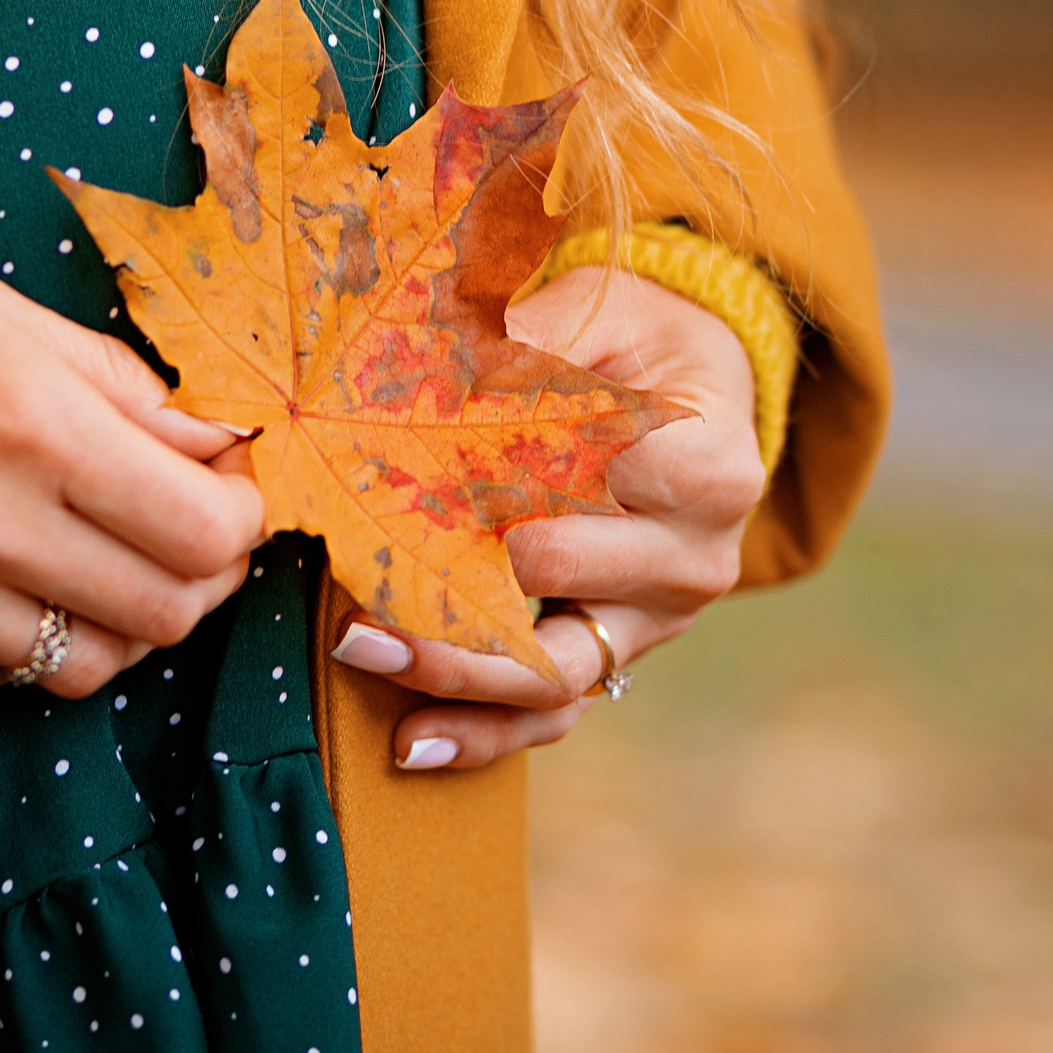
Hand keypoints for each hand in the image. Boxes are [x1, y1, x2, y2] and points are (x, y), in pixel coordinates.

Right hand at [0, 198, 267, 707]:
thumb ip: (119, 388)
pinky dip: (6, 649)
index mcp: (31, 422)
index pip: (206, 535)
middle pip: (160, 618)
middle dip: (191, 583)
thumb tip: (213, 445)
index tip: (227, 498)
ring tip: (82, 565)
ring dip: (103, 624)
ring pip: (74, 670)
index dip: (240, 524)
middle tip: (175, 539)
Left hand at [325, 264, 766, 768]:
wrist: (702, 395)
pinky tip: (407, 742)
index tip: (397, 469)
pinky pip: (553, 713)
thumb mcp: (593, 310)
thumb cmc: (636, 341)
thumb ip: (519, 335)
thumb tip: (414, 362)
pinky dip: (482, 733)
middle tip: (345, 553)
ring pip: (552, 670)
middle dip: (446, 560)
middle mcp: (698, 555)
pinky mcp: (622, 657)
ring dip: (450, 668)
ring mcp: (661, 620)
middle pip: (554, 572)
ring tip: (359, 648)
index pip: (581, 478)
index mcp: (707, 461)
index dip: (484, 472)